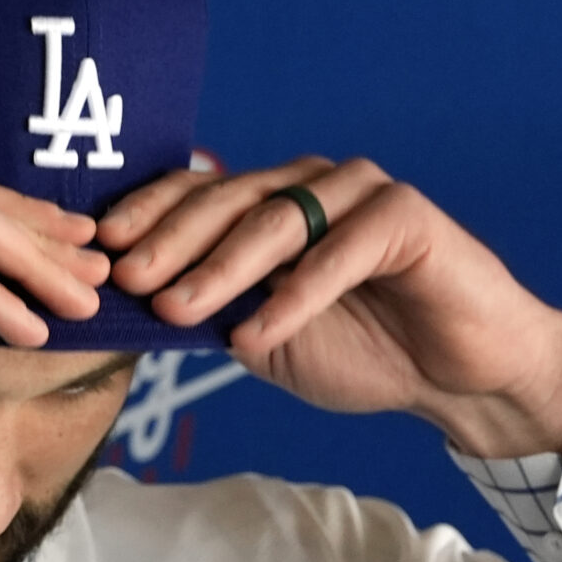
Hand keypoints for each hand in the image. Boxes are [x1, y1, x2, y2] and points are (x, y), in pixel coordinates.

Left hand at [97, 156, 561, 456]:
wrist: (459, 377)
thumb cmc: (366, 352)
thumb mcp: (268, 340)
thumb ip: (216, 314)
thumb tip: (139, 308)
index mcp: (276, 204)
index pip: (200, 194)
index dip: (148, 218)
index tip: (102, 254)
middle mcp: (314, 184)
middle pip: (229, 199)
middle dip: (171, 241)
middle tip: (127, 280)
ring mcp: (361, 192)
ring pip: (277, 220)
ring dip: (220, 268)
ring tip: (176, 308)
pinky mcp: (405, 216)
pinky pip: (338, 252)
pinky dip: (294, 297)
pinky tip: (255, 335)